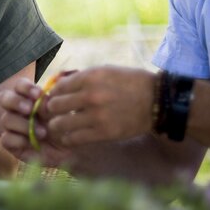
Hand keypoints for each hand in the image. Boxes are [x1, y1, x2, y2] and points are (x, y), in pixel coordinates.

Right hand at [0, 77, 71, 166]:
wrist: (72, 152)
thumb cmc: (67, 128)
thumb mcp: (64, 114)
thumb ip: (52, 104)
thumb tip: (43, 97)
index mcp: (30, 98)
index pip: (19, 85)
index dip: (25, 87)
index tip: (38, 94)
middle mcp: (18, 110)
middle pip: (4, 98)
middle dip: (15, 101)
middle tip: (29, 109)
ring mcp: (13, 127)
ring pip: (6, 119)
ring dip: (23, 125)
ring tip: (43, 133)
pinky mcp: (11, 144)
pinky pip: (6, 139)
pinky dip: (18, 140)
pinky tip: (32, 143)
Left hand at [44, 66, 158, 146]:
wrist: (157, 101)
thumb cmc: (129, 83)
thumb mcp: (105, 71)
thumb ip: (81, 78)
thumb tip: (56, 86)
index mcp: (90, 77)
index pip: (57, 88)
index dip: (54, 94)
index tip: (56, 99)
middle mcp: (91, 95)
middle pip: (54, 106)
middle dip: (52, 110)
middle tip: (56, 114)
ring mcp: (97, 115)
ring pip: (59, 124)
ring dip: (57, 126)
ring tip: (61, 126)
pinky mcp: (104, 133)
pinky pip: (74, 139)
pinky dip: (68, 139)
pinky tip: (71, 136)